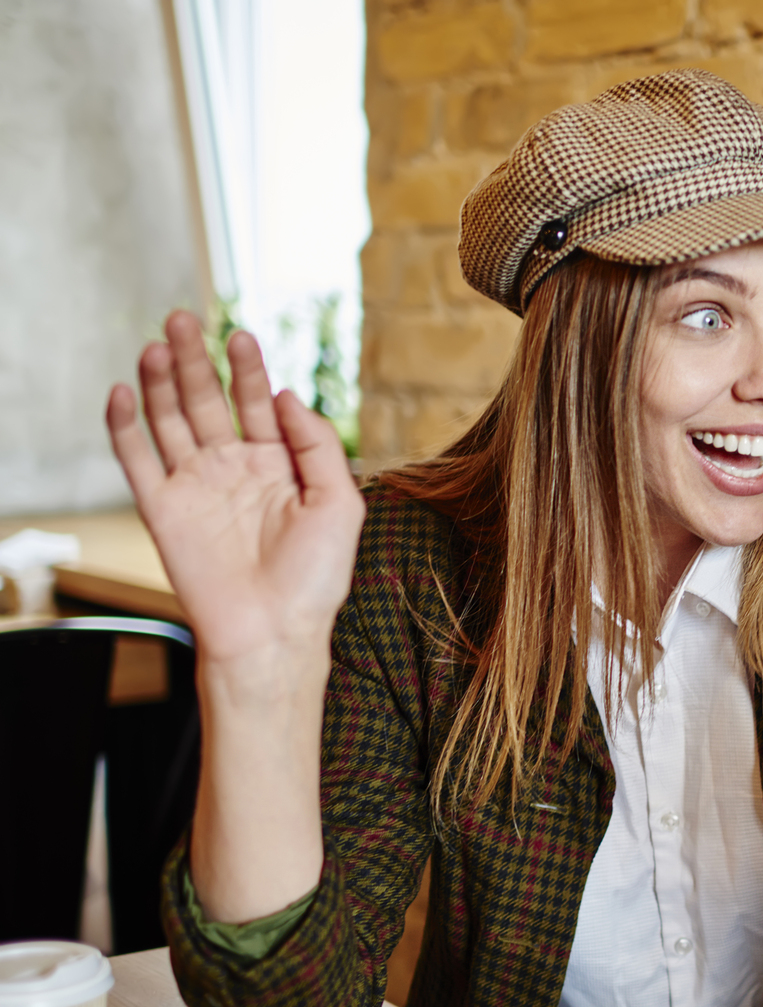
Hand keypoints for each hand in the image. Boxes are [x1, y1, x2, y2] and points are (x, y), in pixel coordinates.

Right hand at [105, 310, 363, 675]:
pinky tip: (124, 391)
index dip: (249, 370)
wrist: (273, 632)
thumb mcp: (340, 504)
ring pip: (171, 421)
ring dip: (161, 382)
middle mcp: (234, 471)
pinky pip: (137, 461)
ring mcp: (196, 488)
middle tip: (183, 319)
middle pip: (208, 401)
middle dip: (195, 360)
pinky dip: (125, 426)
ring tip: (158, 344)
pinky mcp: (163, 511)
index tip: (241, 336)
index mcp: (278, 468)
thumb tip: (285, 395)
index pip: (257, 405)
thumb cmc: (316, 579)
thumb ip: (316, 445)